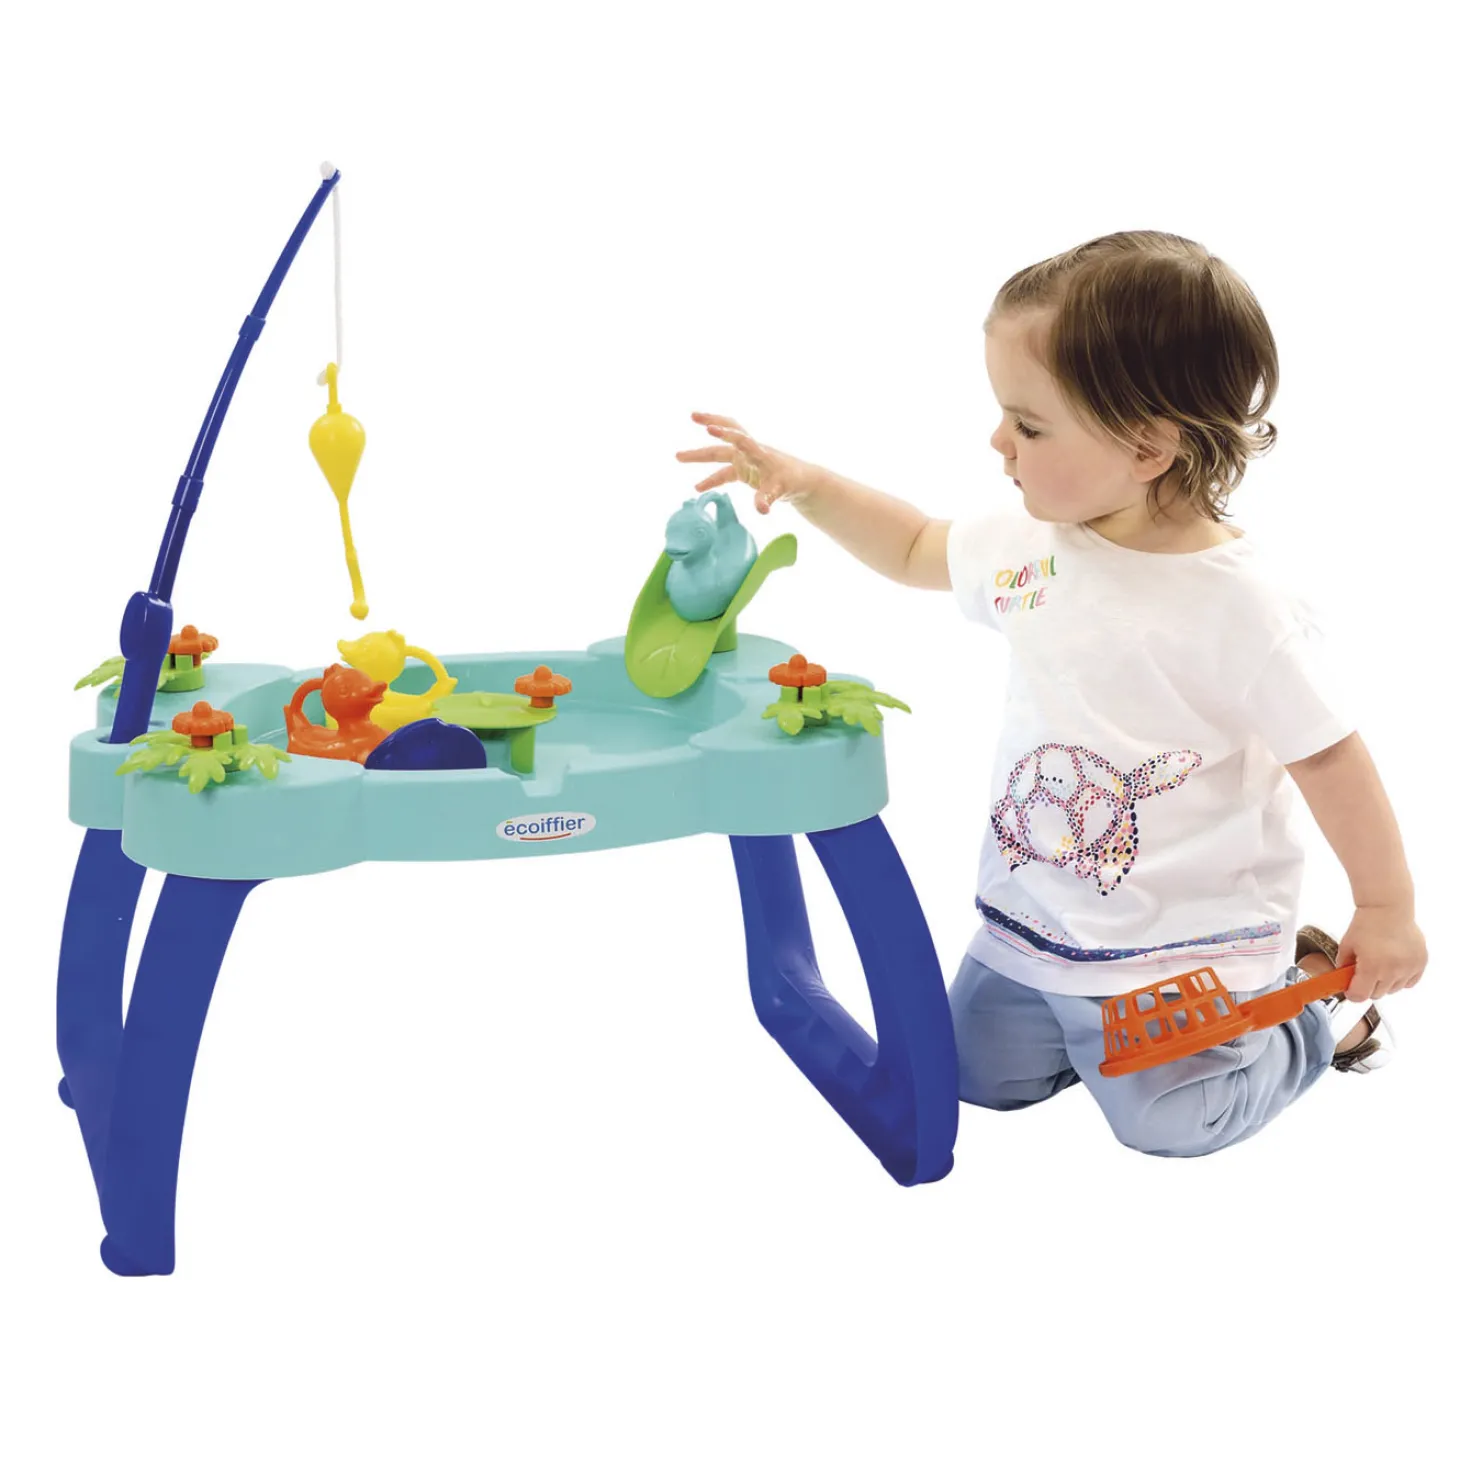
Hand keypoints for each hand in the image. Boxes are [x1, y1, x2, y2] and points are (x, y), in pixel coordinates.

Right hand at [675, 412, 821, 514]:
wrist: (799, 480)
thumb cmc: (791, 481)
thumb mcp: (781, 490)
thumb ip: (767, 497)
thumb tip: (761, 510)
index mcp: (758, 453)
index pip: (741, 440)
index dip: (726, 434)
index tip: (710, 429)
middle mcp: (749, 452)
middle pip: (724, 439)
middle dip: (709, 426)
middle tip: (692, 416)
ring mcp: (744, 459)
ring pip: (718, 452)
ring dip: (700, 454)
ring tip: (678, 456)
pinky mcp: (742, 469)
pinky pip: (722, 472)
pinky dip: (710, 479)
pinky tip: (697, 488)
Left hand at [1337, 906, 1427, 1001]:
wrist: (1388, 908)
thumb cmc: (1367, 923)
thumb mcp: (1346, 945)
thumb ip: (1343, 965)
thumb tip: (1342, 980)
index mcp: (1372, 967)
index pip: (1361, 996)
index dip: (1353, 994)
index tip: (1350, 989)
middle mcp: (1393, 970)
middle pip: (1377, 994)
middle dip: (1367, 986)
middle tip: (1363, 972)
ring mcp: (1409, 967)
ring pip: (1393, 989)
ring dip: (1385, 982)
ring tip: (1379, 964)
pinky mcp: (1420, 963)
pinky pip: (1409, 982)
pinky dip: (1401, 978)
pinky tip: (1393, 965)